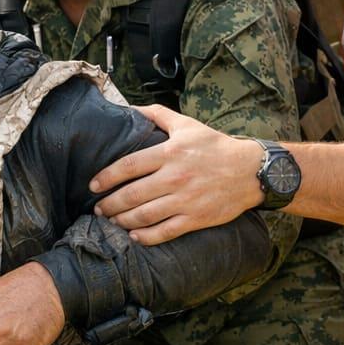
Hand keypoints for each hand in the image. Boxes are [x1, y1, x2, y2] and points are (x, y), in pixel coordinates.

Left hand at [89, 105, 264, 244]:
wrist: (250, 171)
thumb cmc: (216, 146)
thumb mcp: (187, 125)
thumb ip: (157, 115)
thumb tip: (130, 108)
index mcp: (169, 153)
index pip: (128, 166)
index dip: (106, 178)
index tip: (93, 185)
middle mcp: (175, 177)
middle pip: (132, 194)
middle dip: (109, 204)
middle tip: (98, 208)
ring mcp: (185, 200)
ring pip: (144, 215)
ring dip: (122, 221)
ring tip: (111, 221)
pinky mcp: (196, 218)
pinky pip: (165, 231)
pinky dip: (146, 236)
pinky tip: (134, 236)